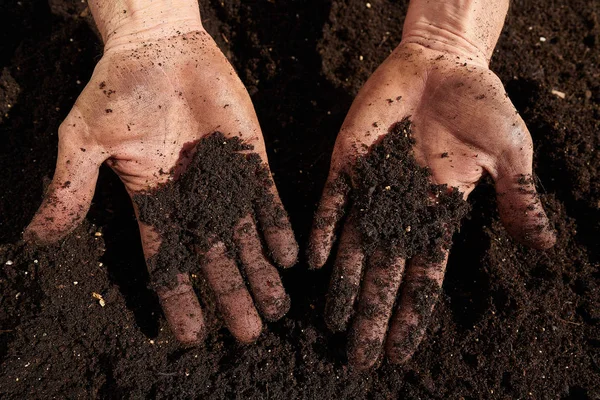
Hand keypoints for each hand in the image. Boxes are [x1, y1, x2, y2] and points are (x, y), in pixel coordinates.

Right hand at [24, 4, 297, 344]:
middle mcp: (194, 200)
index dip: (180, 299)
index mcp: (155, 203)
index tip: (191, 335)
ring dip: (261, 273)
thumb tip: (33, 238)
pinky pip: (268, 200)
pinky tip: (287, 257)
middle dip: (232, 296)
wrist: (159, 47)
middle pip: (215, 260)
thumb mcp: (84, 141)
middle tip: (248, 334)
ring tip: (275, 308)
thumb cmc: (116, 90)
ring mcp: (225, 180)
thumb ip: (70, 189)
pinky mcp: (251, 158)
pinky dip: (277, 228)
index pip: (169, 262)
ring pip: (247, 237)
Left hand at [308, 41, 555, 368]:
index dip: (412, 313)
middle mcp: (401, 211)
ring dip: (345, 286)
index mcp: (439, 214)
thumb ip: (517, 196)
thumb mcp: (510, 151)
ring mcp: (371, 189)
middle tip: (359, 358)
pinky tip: (315, 261)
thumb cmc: (480, 104)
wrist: (441, 64)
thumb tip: (545, 246)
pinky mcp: (348, 164)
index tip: (400, 352)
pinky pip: (333, 204)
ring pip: (355, 248)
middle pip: (385, 273)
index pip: (425, 276)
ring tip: (333, 325)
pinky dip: (325, 231)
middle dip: (373, 315)